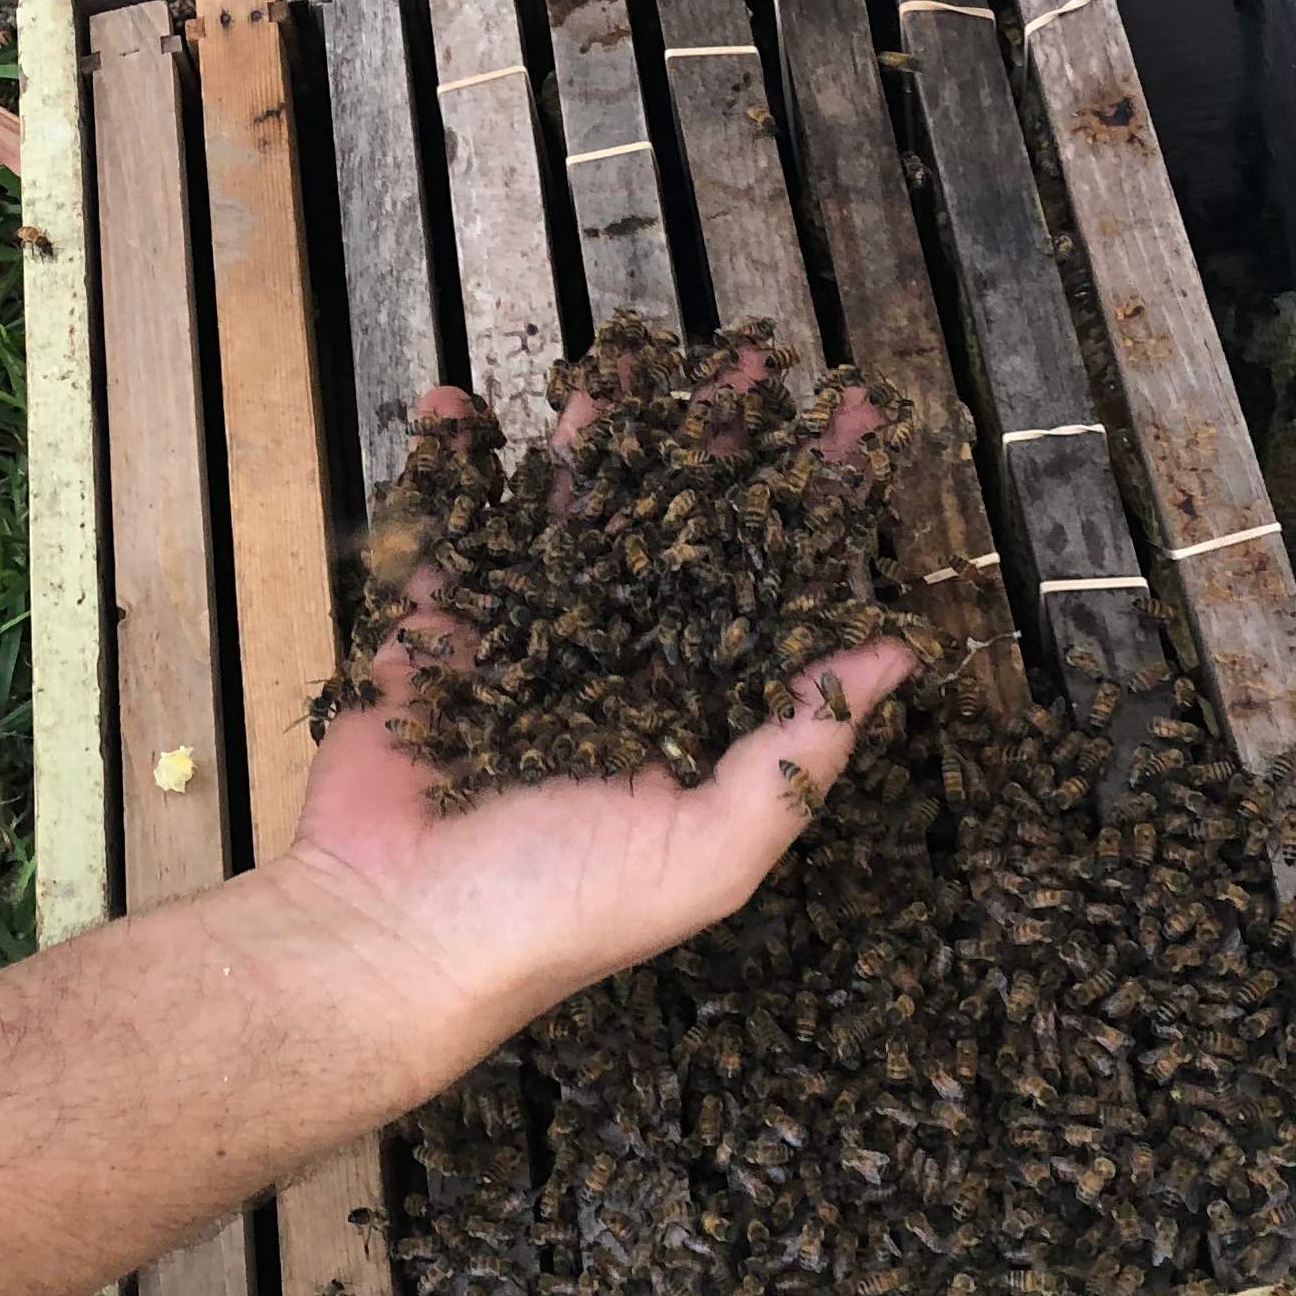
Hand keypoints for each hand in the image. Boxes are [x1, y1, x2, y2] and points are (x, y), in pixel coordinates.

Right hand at [271, 368, 915, 1060]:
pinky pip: (443, 529)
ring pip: (566, 508)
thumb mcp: (714, 849)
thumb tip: (901, 652)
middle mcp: (613, 660)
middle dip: (713, 443)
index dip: (814, 504)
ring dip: (593, 432)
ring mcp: (519, 636)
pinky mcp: (430, 628)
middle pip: (675, 525)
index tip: (854, 422)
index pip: (770, 583)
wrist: (395, 938)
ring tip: (627, 358)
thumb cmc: (560, 912)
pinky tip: (460, 406)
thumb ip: (802, 749)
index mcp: (689, 708)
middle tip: (754, 359)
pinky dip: (446, 466)